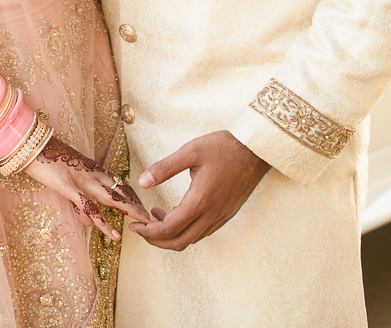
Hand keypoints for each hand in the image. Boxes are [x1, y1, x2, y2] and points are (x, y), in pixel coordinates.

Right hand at [22, 135, 150, 238]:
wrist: (29, 144)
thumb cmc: (45, 159)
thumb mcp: (66, 178)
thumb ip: (79, 201)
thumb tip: (87, 221)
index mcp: (92, 168)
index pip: (119, 183)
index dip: (133, 197)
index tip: (144, 207)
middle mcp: (92, 173)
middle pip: (122, 190)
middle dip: (138, 205)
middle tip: (153, 218)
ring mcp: (82, 180)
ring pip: (113, 199)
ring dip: (131, 212)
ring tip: (146, 225)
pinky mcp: (70, 188)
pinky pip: (91, 208)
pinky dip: (104, 223)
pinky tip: (116, 235)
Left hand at [127, 130, 269, 250]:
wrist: (256, 150)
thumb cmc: (223, 148)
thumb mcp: (190, 152)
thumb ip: (165, 168)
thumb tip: (142, 182)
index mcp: (200, 201)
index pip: (169, 229)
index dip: (148, 231)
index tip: (134, 225)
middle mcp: (212, 215)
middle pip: (179, 242)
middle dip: (156, 240)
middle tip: (141, 227)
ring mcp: (221, 217)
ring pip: (191, 239)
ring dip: (171, 234)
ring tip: (155, 216)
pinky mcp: (227, 214)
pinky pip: (202, 232)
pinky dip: (185, 230)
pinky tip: (176, 213)